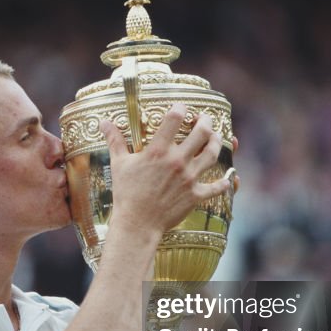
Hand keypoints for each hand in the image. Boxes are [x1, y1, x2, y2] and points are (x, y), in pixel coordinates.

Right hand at [100, 103, 231, 234]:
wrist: (137, 223)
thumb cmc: (126, 194)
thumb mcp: (119, 164)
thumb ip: (115, 141)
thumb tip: (104, 122)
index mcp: (158, 151)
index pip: (174, 119)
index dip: (181, 108)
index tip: (181, 107)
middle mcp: (177, 161)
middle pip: (202, 132)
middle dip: (206, 121)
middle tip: (204, 119)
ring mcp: (189, 178)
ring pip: (213, 153)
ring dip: (217, 142)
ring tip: (215, 138)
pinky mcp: (196, 194)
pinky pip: (217, 186)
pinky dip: (224, 182)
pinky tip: (227, 178)